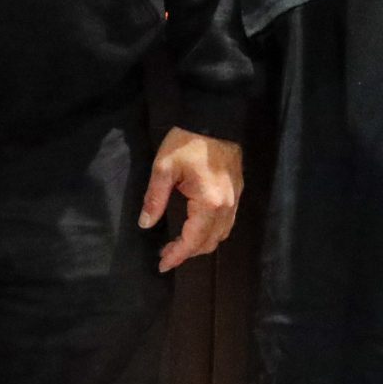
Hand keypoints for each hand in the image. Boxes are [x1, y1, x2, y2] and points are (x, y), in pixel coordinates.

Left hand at [139, 125, 241, 271]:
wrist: (214, 118)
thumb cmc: (187, 141)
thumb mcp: (163, 168)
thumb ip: (154, 198)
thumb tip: (145, 223)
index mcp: (209, 203)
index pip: (193, 240)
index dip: (177, 255)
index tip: (162, 265)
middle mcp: (227, 206)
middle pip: (210, 243)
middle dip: (187, 253)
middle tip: (165, 254)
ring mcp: (235, 200)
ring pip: (221, 234)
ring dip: (200, 244)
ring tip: (178, 244)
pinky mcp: (237, 192)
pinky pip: (226, 223)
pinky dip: (211, 232)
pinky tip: (196, 227)